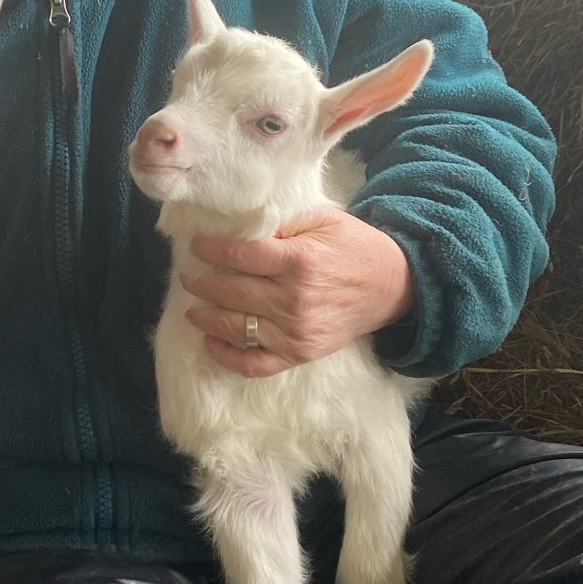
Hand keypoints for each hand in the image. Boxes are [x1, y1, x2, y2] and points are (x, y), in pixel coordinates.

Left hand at [180, 206, 414, 378]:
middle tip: (189, 276)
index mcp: (299, 261)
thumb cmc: (354, 246)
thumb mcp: (322, 219)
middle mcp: (294, 299)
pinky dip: (227, 356)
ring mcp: (296, 331)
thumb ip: (282, 223)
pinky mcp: (300, 354)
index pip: (239, 256)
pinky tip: (211, 342)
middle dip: (202, 283)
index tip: (195, 247)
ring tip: (193, 308)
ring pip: (235, 327)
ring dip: (206, 317)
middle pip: (231, 292)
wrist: (393, 286)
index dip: (210, 251)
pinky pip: (254, 363)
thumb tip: (241, 230)